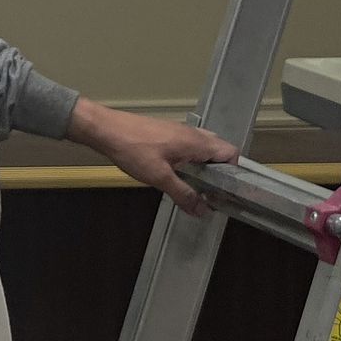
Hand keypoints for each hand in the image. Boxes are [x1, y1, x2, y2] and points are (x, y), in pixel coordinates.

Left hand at [65, 100, 238, 214]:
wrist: (106, 129)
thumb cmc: (133, 150)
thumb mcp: (159, 178)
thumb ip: (183, 194)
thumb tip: (203, 210)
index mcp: (196, 142)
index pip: (231, 152)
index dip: (234, 171)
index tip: (225, 189)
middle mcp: (192, 133)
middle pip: (219, 149)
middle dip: (220, 170)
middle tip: (212, 190)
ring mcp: (179, 130)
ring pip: (204, 147)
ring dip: (205, 165)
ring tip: (196, 185)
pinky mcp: (167, 132)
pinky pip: (190, 145)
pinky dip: (192, 159)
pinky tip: (178, 173)